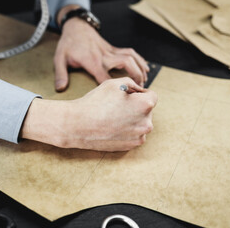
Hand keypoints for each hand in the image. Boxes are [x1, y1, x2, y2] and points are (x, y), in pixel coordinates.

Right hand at [20, 77, 156, 151]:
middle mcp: (146, 123)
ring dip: (131, 119)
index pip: (151, 95)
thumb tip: (140, 91)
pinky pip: (133, 135)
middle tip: (116, 106)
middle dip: (135, 106)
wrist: (78, 125)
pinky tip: (111, 126)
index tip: (126, 95)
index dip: (138, 93)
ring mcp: (138, 137)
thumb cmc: (95, 102)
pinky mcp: (130, 147)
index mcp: (145, 105)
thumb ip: (133, 83)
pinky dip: (126, 130)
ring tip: (112, 116)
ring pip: (140, 123)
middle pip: (146, 111)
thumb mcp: (114, 83)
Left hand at [54, 9, 149, 90]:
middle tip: (139, 89)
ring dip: (140, 68)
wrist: (76, 27)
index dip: (114, 87)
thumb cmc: (68, 44)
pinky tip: (145, 68)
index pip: (105, 77)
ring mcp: (111, 51)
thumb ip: (60, 74)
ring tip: (144, 82)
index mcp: (92, 61)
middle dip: (135, 76)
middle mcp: (104, 56)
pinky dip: (140, 59)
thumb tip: (60, 88)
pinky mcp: (114, 48)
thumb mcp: (60, 59)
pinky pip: (130, 52)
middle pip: (126, 63)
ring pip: (131, 57)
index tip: (121, 98)